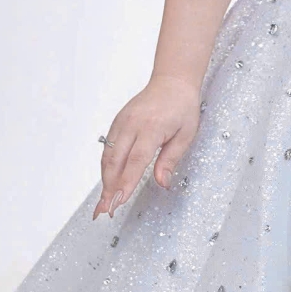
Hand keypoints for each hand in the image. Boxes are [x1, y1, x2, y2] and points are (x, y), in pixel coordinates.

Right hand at [93, 75, 202, 219]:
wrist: (172, 81)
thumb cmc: (182, 106)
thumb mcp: (186, 134)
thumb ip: (170, 159)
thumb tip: (162, 182)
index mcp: (151, 127)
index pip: (136, 161)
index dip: (126, 183)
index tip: (118, 201)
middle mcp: (132, 124)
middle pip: (115, 161)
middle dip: (109, 188)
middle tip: (105, 210)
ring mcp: (121, 122)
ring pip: (108, 156)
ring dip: (105, 180)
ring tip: (104, 201)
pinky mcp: (117, 122)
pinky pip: (108, 147)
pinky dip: (106, 166)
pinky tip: (108, 181)